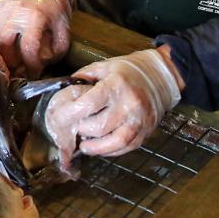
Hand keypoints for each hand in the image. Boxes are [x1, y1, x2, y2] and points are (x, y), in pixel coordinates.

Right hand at [0, 0, 74, 77]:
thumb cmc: (56, 5)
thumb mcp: (63, 28)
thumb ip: (55, 48)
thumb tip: (42, 63)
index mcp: (35, 17)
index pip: (29, 48)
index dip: (31, 65)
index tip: (34, 73)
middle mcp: (17, 12)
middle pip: (4, 43)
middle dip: (11, 59)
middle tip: (18, 67)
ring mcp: (5, 7)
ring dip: (4, 48)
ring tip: (14, 53)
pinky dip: (0, 36)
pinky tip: (10, 39)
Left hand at [59, 48, 182, 156]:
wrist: (160, 77)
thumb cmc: (128, 71)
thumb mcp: (103, 67)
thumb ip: (82, 79)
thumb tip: (63, 93)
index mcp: (116, 85)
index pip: (88, 105)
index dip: (70, 114)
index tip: (58, 118)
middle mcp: (130, 104)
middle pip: (99, 127)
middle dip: (81, 131)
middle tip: (72, 130)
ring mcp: (140, 120)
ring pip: (115, 142)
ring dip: (96, 148)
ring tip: (84, 146)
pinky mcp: (146, 131)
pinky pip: (127, 147)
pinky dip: (111, 151)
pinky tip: (100, 147)